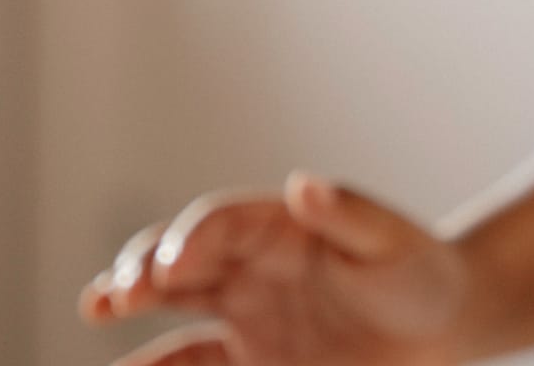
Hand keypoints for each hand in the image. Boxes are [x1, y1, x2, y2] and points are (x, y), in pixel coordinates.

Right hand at [81, 171, 467, 365]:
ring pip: (172, 314)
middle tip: (113, 295)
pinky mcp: (252, 362)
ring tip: (94, 312)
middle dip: (140, 270)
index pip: (220, 223)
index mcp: (278, 226)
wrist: (439, 321)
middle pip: (179, 261)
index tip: (170, 265)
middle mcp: (250, 267)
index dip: (191, 239)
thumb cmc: (417, 268)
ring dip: (131, 313)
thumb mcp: (392, 239)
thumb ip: (348, 212)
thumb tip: (303, 185)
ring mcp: (245, 316)